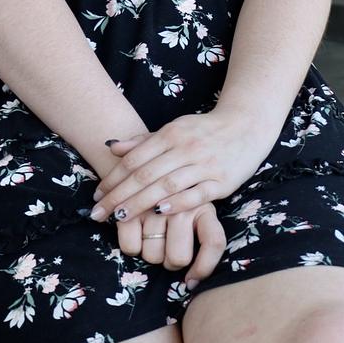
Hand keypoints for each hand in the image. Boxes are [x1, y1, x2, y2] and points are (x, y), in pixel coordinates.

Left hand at [89, 109, 274, 225]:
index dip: (113, 178)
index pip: (135, 159)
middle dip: (119, 196)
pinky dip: (177, 203)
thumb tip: (111, 147)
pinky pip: (196, 193)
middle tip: (98, 214)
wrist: (247, 125)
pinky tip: (160, 212)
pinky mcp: (221, 180)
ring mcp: (204, 164)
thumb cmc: (205, 130)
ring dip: (141, 202)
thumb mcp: (174, 129)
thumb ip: (143, 141)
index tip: (97, 196)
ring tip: (120, 217)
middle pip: (145, 175)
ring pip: (166, 185)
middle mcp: (185, 148)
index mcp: (171, 134)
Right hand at [112, 201, 225, 288]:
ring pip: (153, 256)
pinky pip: (131, 248)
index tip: (192, 282)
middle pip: (179, 258)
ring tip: (150, 232)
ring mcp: (155, 206)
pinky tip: (134, 229)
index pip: (214, 242)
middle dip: (170, 261)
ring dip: (150, 252)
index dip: (204, 268)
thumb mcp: (197, 207)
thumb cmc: (175, 197)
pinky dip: (131, 245)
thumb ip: (204, 234)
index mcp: (203, 205)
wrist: (141, 162)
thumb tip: (194, 282)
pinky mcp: (129, 208)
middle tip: (167, 246)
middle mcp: (181, 205)